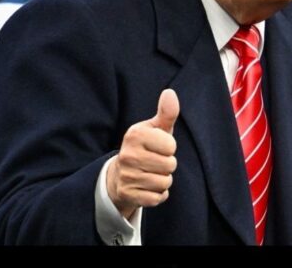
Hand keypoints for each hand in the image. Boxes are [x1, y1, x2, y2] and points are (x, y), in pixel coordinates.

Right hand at [108, 89, 178, 218]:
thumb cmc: (146, 147)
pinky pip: (158, 197)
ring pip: (165, 182)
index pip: (171, 146)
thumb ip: (166, 113)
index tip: (158, 146)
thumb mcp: (155, 129)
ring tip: (151, 173)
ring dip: (163, 180)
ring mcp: (126, 176)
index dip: (169, 148)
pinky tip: (148, 187)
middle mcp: (127, 155)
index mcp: (135, 135)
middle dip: (168, 165)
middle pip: (170, 165)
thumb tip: (170, 92)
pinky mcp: (128, 194)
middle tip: (155, 162)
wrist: (120, 174)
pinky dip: (158, 194)